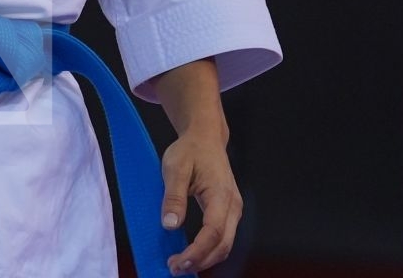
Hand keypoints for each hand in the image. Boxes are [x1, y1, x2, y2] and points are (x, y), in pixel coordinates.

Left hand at [160, 123, 242, 273]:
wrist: (205, 138)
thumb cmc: (191, 150)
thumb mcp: (175, 168)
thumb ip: (173, 197)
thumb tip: (170, 225)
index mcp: (221, 194)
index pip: (213, 232)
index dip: (197, 252)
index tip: (178, 262)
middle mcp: (232, 205)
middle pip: (223, 245)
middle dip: (200, 261)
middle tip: (175, 268)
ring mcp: (233, 209)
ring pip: (225, 244)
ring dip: (205, 258)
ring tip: (181, 264)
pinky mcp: (228, 211)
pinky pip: (222, 237)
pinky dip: (209, 250)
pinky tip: (193, 254)